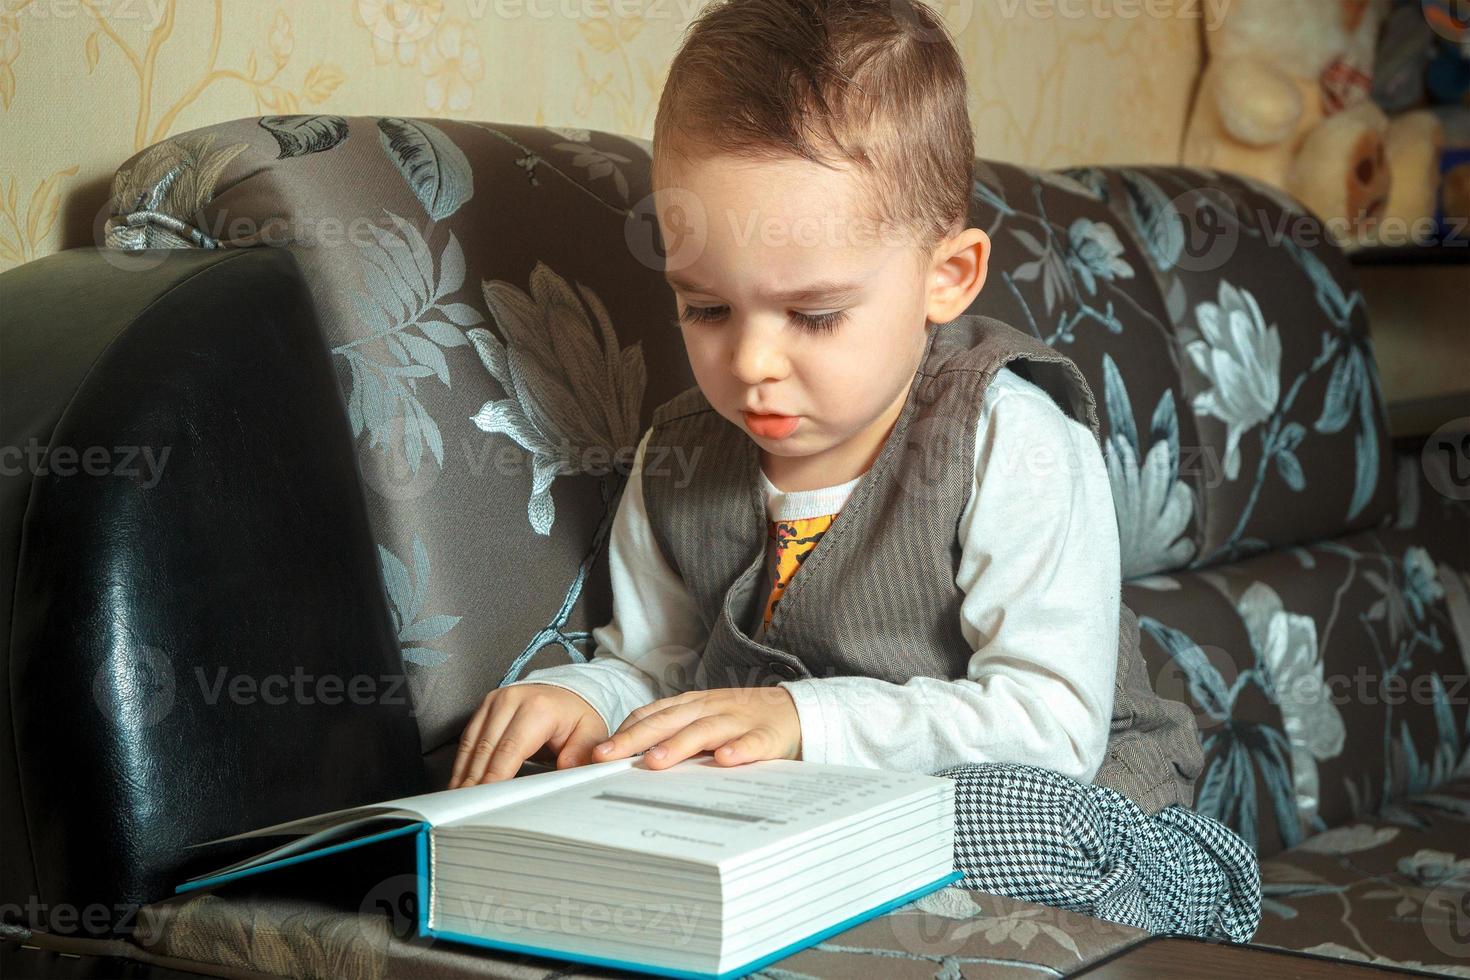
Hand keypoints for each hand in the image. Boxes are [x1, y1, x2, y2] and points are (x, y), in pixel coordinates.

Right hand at [449, 684, 608, 788]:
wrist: (566, 693)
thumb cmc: (576, 716)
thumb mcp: (590, 732)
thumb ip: (581, 752)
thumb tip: (568, 769)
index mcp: (538, 708)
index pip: (510, 750)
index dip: (495, 777)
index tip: (487, 800)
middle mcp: (512, 700)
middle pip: (487, 748)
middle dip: (476, 780)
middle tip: (470, 808)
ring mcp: (495, 701)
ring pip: (473, 743)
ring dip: (465, 773)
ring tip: (462, 799)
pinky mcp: (485, 706)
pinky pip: (468, 737)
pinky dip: (463, 761)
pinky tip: (461, 781)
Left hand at [591, 687, 801, 769]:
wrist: (796, 712)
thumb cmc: (742, 722)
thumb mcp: (705, 722)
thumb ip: (675, 736)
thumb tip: (630, 761)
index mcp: (693, 705)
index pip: (653, 714)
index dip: (626, 731)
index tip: (599, 752)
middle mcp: (712, 708)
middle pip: (669, 720)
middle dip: (637, 738)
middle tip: (608, 756)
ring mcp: (740, 720)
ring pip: (706, 729)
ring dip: (679, 744)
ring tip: (656, 761)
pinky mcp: (768, 735)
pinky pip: (753, 743)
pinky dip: (740, 750)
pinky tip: (726, 761)